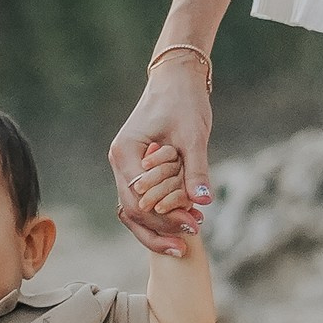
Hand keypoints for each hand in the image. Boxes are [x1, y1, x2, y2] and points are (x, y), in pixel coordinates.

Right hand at [109, 60, 211, 253]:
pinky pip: (143, 199)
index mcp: (125, 153)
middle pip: (133, 210)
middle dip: (161, 228)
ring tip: (186, 240)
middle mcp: (120, 163)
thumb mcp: (193, 135)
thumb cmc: (183, 101)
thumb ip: (196, 169)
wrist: (177, 79)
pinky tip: (183, 220)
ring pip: (134, 210)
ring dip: (159, 225)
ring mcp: (126, 167)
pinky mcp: (137, 168)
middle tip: (189, 243)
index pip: (140, 199)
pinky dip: (161, 212)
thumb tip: (202, 201)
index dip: (165, 218)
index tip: (194, 226)